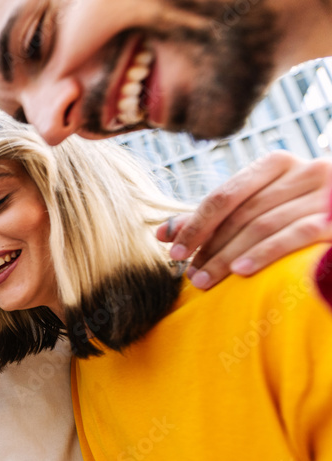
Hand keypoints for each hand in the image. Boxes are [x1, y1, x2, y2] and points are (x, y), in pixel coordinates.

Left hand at [157, 151, 331, 288]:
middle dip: (210, 247)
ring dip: (228, 256)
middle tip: (189, 275)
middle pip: (241, 213)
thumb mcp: (258, 208)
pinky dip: (265, 253)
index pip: (224, 196)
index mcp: (276, 164)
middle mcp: (302, 170)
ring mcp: (324, 192)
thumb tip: (162, 233)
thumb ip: (215, 218)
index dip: (195, 225)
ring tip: (205, 280)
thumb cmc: (300, 214)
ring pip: (263, 225)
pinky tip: (241, 272)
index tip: (173, 251)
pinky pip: (295, 235)